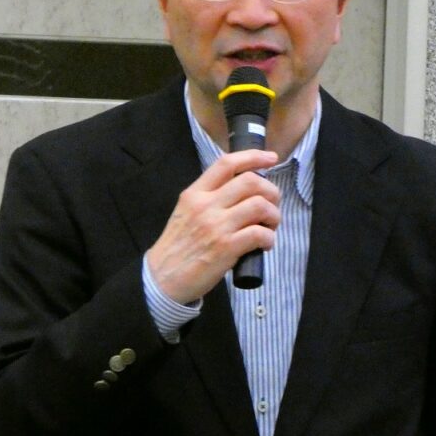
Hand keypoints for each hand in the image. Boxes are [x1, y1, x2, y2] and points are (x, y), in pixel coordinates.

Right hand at [145, 149, 279, 304]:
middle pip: (251, 182)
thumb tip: (242, 192)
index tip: (271, 158)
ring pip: (260, 205)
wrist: (162, 278)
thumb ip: (209, 199)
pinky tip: (265, 244)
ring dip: (273, 215)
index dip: (254, 157)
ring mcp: (216, 226)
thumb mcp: (186, 212)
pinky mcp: (226, 247)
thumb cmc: (177, 247)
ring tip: (270, 226)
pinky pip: (259, 234)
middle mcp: (205, 205)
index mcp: (195, 193)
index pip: (226, 163)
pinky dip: (269, 238)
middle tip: (272, 205)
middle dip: (271, 191)